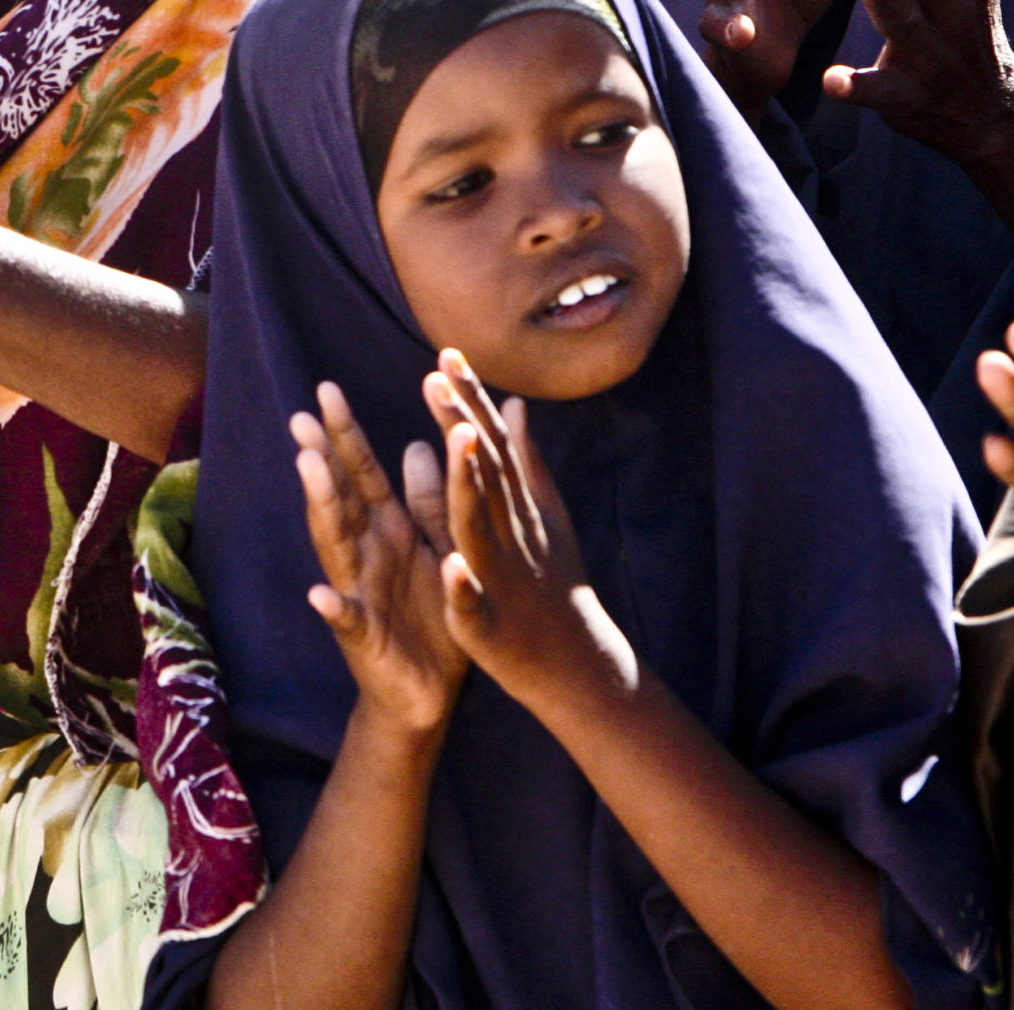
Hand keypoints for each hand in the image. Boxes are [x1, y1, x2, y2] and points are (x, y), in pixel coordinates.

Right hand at [294, 382, 467, 738]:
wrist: (428, 694)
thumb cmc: (430, 616)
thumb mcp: (438, 550)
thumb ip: (428, 504)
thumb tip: (417, 444)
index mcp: (387, 531)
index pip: (361, 474)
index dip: (344, 434)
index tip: (327, 390)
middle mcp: (365, 555)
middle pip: (339, 500)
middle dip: (322, 459)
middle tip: (302, 418)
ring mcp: (359, 593)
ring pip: (335, 546)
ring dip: (322, 508)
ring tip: (308, 470)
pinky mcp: (364, 638)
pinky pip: (349, 621)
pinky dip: (335, 608)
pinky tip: (321, 594)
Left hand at [421, 352, 604, 704]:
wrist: (576, 661)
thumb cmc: (552, 581)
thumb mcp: (542, 515)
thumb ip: (524, 460)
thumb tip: (515, 404)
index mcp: (514, 506)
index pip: (489, 442)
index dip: (468, 398)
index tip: (446, 352)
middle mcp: (509, 531)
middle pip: (483, 470)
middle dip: (460, 421)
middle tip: (437, 374)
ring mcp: (500, 575)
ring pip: (478, 524)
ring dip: (468, 483)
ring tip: (455, 439)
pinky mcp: (487, 624)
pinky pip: (474, 603)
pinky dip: (464, 585)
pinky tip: (453, 566)